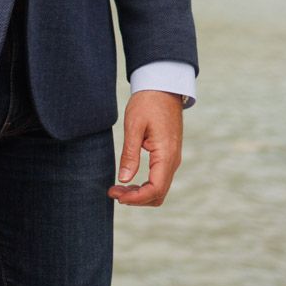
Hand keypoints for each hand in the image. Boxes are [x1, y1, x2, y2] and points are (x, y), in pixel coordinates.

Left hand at [108, 90, 182, 206]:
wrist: (163, 86)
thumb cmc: (147, 103)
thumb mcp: (134, 126)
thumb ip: (130, 154)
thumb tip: (124, 179)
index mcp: (166, 155)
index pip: (155, 189)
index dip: (136, 198)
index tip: (117, 195)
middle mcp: (173, 160)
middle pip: (158, 194)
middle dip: (136, 198)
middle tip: (113, 191)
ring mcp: (172, 159)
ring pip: (159, 188)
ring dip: (140, 193)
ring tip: (118, 187)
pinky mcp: (168, 155)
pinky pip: (159, 178)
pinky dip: (145, 185)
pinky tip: (129, 179)